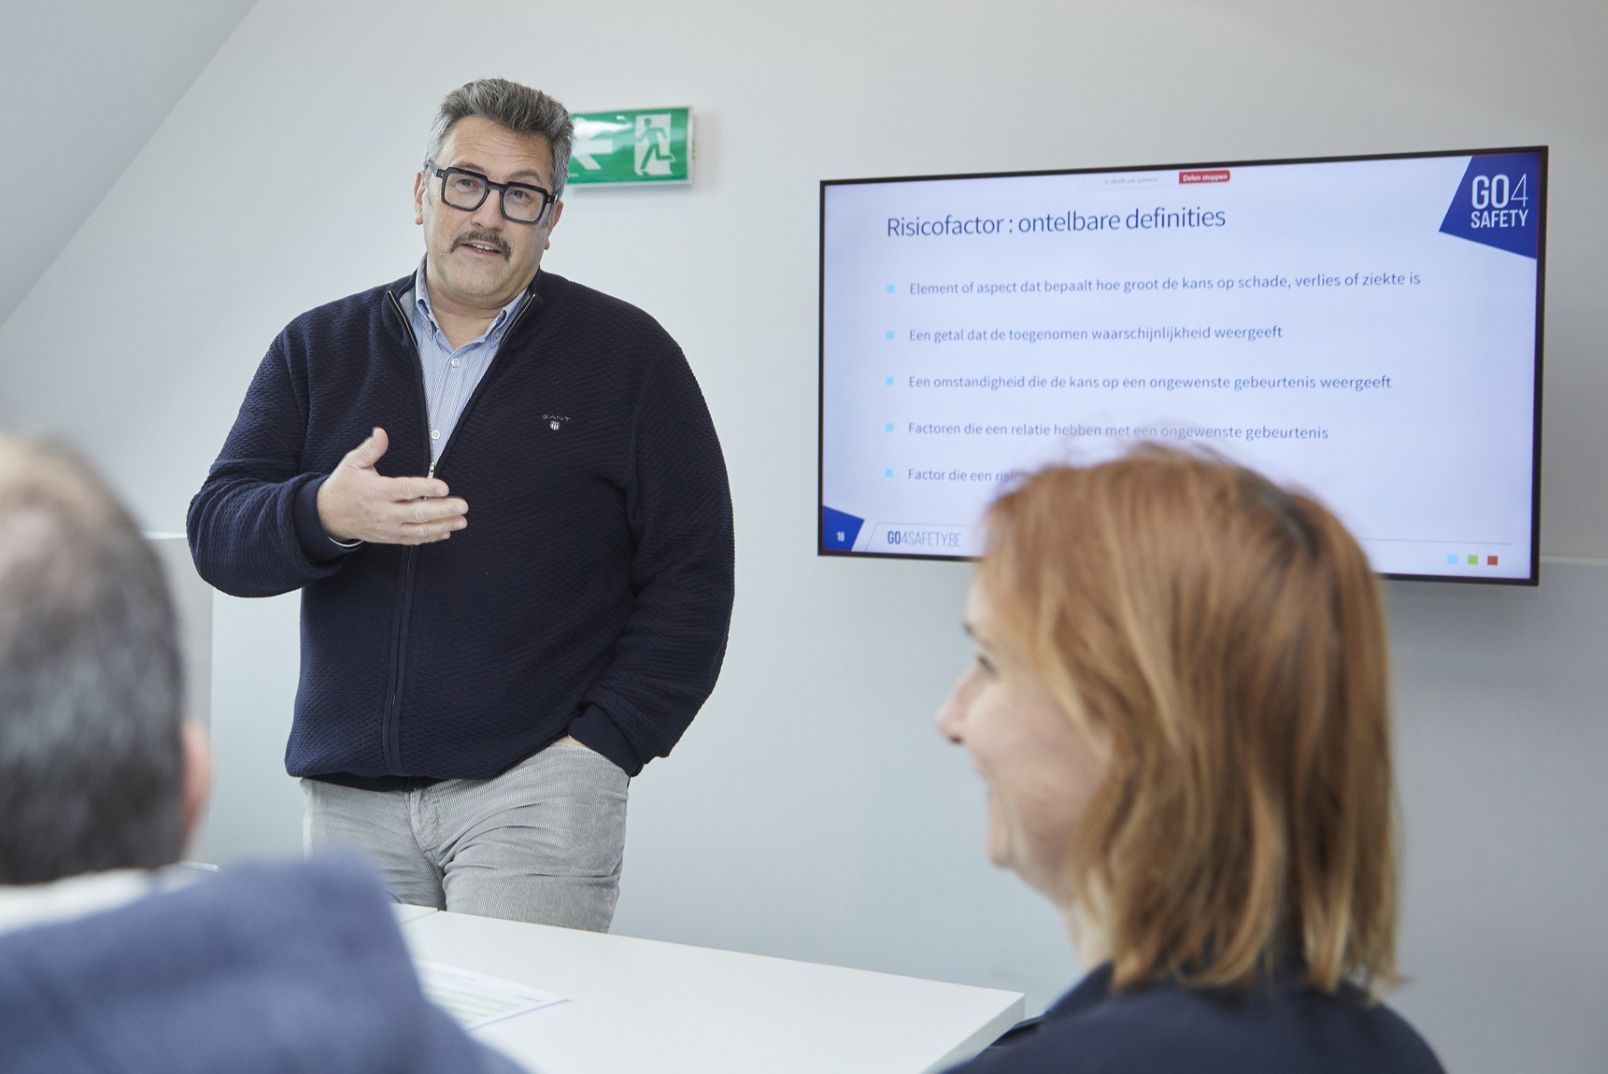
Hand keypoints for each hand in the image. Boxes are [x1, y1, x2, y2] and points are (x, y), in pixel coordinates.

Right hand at [316, 427, 467, 544]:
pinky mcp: (390, 537)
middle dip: (442, 510)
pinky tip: (446, 532)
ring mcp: (388, 527)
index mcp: (377, 491)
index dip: (426, 488)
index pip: (406, 490)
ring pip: (419, 530)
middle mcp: (384, 512)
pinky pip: (413, 540)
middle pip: (417, 513)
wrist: (329, 515)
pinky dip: (430, 537)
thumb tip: (381, 432)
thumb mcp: (352, 463)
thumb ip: (370, 449)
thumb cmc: (344, 487)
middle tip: (462, 506)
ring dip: (442, 525)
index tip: (444, 487)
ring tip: (461, 521)